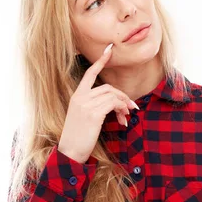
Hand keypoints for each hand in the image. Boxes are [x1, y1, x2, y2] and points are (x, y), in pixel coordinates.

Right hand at [58, 43, 138, 162]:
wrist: (70, 152)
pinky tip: (123, 120)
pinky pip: (113, 104)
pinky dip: (122, 109)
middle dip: (122, 97)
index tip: (109, 50)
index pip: (89, 74)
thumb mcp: (84, 117)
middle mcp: (80, 97)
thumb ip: (95, 106)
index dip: (100, 61)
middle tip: (131, 109)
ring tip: (126, 117)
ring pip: (113, 95)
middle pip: (108, 88)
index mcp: (76, 96)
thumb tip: (116, 103)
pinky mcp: (93, 113)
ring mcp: (86, 104)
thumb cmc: (79, 137)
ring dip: (124, 105)